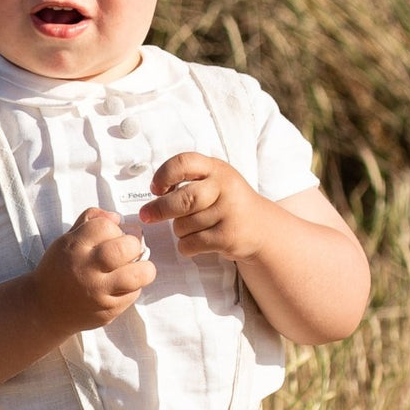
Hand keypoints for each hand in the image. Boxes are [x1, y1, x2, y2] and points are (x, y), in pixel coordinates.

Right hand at [30, 207, 155, 334]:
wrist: (44, 309)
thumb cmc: (59, 271)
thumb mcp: (66, 240)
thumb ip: (90, 221)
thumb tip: (118, 217)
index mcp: (73, 247)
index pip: (105, 226)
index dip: (114, 228)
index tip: (113, 235)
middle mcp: (85, 269)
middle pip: (125, 248)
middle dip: (134, 245)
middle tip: (129, 250)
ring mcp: (98, 292)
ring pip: (138, 275)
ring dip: (144, 269)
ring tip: (137, 268)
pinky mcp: (107, 311)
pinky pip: (133, 294)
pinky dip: (134, 287)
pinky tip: (122, 285)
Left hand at [140, 153, 264, 259]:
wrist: (261, 228)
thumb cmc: (230, 203)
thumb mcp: (216, 181)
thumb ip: (190, 181)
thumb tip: (155, 195)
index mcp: (216, 168)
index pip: (183, 163)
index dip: (163, 175)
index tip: (156, 188)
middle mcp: (224, 187)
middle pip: (182, 199)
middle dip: (160, 209)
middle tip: (147, 215)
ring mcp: (228, 212)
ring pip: (183, 225)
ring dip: (180, 230)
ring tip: (193, 228)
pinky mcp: (228, 236)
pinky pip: (191, 244)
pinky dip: (186, 246)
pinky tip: (195, 243)